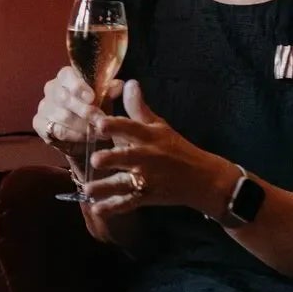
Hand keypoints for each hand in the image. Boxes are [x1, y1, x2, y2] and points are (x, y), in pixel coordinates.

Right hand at [32, 66, 122, 156]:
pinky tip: (86, 138)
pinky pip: (57, 130)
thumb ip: (109, 92)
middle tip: (101, 120)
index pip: (66, 75)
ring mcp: (43, 106)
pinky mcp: (39, 123)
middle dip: (84, 110)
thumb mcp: (105, 101)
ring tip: (99, 132)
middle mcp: (51, 89)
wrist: (83, 137)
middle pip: (63, 97)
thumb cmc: (95, 112)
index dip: (78, 86)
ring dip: (83, 125)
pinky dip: (73, 135)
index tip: (92, 97)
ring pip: (62, 115)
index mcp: (66, 78)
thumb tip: (119, 84)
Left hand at [83, 80, 231, 214]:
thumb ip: (139, 108)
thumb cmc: (177, 149)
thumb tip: (128, 82)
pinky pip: (129, 203)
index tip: (98, 122)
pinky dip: (114, 208)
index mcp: (150, 137)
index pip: (132, 128)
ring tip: (87, 190)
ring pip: (125, 183)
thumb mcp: (160, 127)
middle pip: (129, 158)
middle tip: (95, 160)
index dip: (116, 125)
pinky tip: (97, 209)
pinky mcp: (149, 196)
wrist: (204, 180)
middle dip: (113, 159)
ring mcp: (149, 179)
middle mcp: (149, 158)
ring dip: (106, 188)